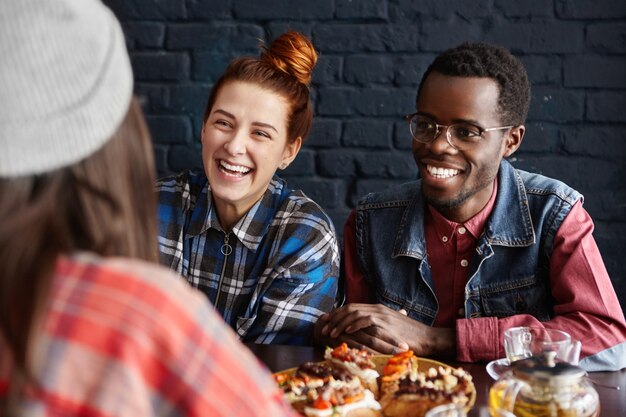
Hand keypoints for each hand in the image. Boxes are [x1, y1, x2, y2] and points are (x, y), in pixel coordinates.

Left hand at [315, 303, 455, 356]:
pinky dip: (354, 325)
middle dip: (335, 317)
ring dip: (341, 323)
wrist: (427, 337)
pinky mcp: (386, 323)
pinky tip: (346, 332)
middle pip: (350, 308)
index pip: (353, 307)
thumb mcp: (393, 329)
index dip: (339, 314)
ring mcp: (382, 315)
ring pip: (354, 313)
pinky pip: (365, 320)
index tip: (328, 321)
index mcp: (378, 309)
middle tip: (325, 327)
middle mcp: (378, 309)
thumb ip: (380, 327)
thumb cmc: (411, 336)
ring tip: (331, 332)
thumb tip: (369, 332)